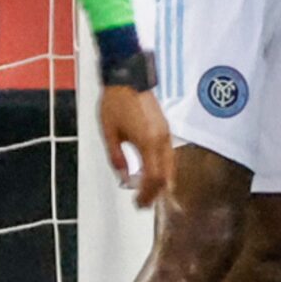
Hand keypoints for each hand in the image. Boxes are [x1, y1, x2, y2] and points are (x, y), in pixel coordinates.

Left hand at [99, 85, 173, 207]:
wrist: (127, 76)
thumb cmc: (115, 103)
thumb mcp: (109, 134)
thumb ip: (117, 158)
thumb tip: (125, 178)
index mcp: (148, 142)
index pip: (152, 177)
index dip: (146, 194)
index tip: (138, 204)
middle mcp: (161, 139)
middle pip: (166, 175)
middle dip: (155, 192)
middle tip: (143, 204)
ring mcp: (166, 133)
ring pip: (171, 165)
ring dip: (161, 181)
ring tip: (148, 191)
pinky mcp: (165, 127)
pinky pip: (169, 155)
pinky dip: (163, 168)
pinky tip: (154, 172)